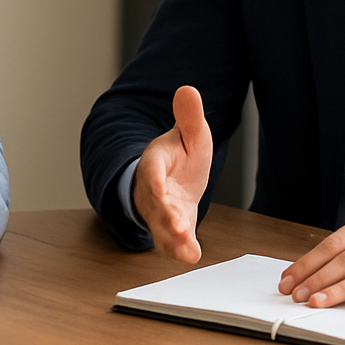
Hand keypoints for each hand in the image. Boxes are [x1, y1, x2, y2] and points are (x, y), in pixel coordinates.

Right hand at [132, 85, 212, 263]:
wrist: (171, 180)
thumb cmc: (179, 156)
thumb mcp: (189, 133)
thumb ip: (189, 116)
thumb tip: (188, 89)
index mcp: (155, 163)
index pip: (151, 171)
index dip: (154, 180)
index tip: (157, 186)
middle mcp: (153, 191)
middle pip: (154, 205)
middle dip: (165, 216)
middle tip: (177, 225)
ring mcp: (160, 213)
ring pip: (160, 227)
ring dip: (171, 237)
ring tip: (185, 244)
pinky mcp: (171, 229)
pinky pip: (171, 242)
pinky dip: (179, 250)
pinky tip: (192, 255)